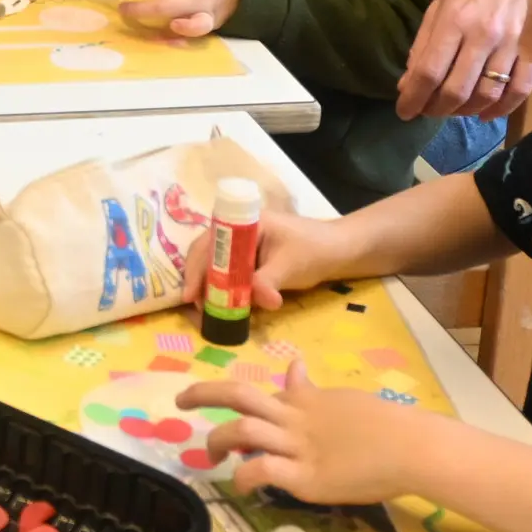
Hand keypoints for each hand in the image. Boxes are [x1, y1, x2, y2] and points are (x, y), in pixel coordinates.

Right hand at [163, 201, 338, 313]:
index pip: (210, 242)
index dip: (196, 267)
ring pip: (216, 264)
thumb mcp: (290, 266)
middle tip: (194, 305)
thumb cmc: (315, 250)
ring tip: (205, 309)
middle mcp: (239, 231)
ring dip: (209, 286)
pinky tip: (223, 305)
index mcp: (245, 223)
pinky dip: (224, 289)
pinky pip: (230, 273)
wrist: (340, 251)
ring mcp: (244, 246)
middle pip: (206, 253)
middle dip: (198, 279)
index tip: (191, 294)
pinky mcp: (252, 261)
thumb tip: (259, 302)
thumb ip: (269, 283)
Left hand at [184, 360, 434, 503]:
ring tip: (211, 456)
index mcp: (305, 401)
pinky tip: (241, 484)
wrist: (412, 447)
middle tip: (181, 400)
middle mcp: (294, 420)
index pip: (263, 393)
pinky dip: (244, 477)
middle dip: (203, 394)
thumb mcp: (342, 399)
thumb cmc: (385, 425)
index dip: (238, 400)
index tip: (227, 409)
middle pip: (239, 396)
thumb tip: (295, 366)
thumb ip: (313, 390)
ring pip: (242, 431)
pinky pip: (262, 471)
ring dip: (218, 442)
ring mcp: (298, 448)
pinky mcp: (305, 479)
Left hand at [397, 0, 531, 120]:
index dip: (413, 98)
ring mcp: (512, 45)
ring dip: (465, 111)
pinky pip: (519, 91)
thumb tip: (407, 84)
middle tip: (428, 111)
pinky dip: (500, 110)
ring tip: (453, 110)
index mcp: (454, 21)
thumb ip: (423, 45)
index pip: (428, 71)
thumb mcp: (438, 6)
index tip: (404, 112)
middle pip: (456, 89)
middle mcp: (483, 35)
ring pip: (487, 95)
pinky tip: (485, 114)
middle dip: (436, 109)